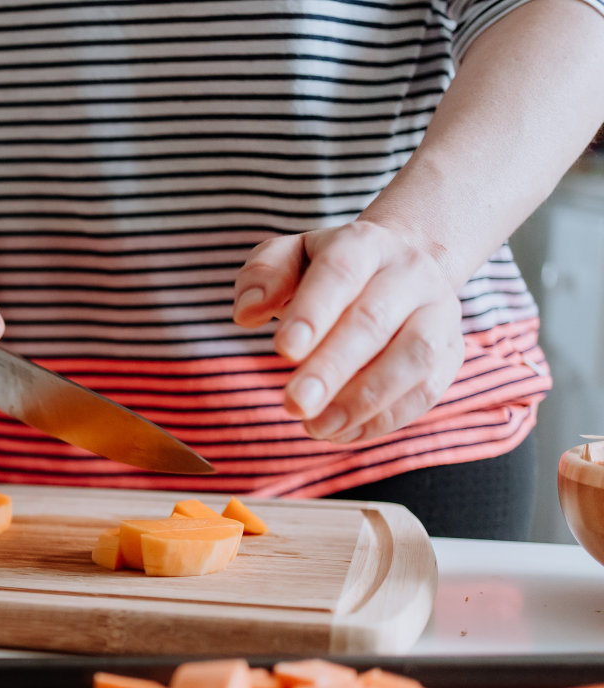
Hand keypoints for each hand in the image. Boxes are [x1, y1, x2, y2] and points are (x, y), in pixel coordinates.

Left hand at [232, 220, 464, 443]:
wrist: (395, 273)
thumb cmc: (325, 274)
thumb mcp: (287, 259)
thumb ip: (262, 277)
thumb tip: (247, 314)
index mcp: (364, 244)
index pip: (340, 272)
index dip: (313, 312)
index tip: (283, 350)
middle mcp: (409, 273)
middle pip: (373, 321)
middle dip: (331, 368)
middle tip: (294, 403)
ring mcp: (438, 312)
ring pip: (413, 358)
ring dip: (362, 401)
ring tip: (315, 427)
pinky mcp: (451, 352)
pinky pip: (427, 390)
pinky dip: (384, 419)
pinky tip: (341, 433)